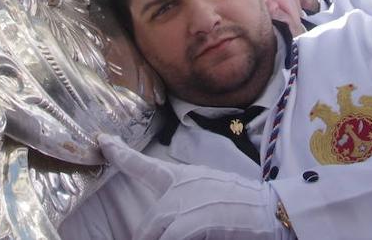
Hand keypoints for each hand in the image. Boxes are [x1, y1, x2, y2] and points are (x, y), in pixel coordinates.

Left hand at [98, 135, 292, 239]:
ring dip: (159, 239)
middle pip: (148, 225)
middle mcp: (180, 188)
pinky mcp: (196, 221)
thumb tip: (164, 225)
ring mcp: (188, 204)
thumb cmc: (241, 204)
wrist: (269, 209)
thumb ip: (184, 203)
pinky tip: (196, 235)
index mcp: (182, 177)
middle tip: (152, 239)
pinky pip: (170, 237)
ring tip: (177, 235)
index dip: (119, 153)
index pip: (143, 165)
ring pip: (154, 233)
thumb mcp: (207, 194)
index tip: (102, 141)